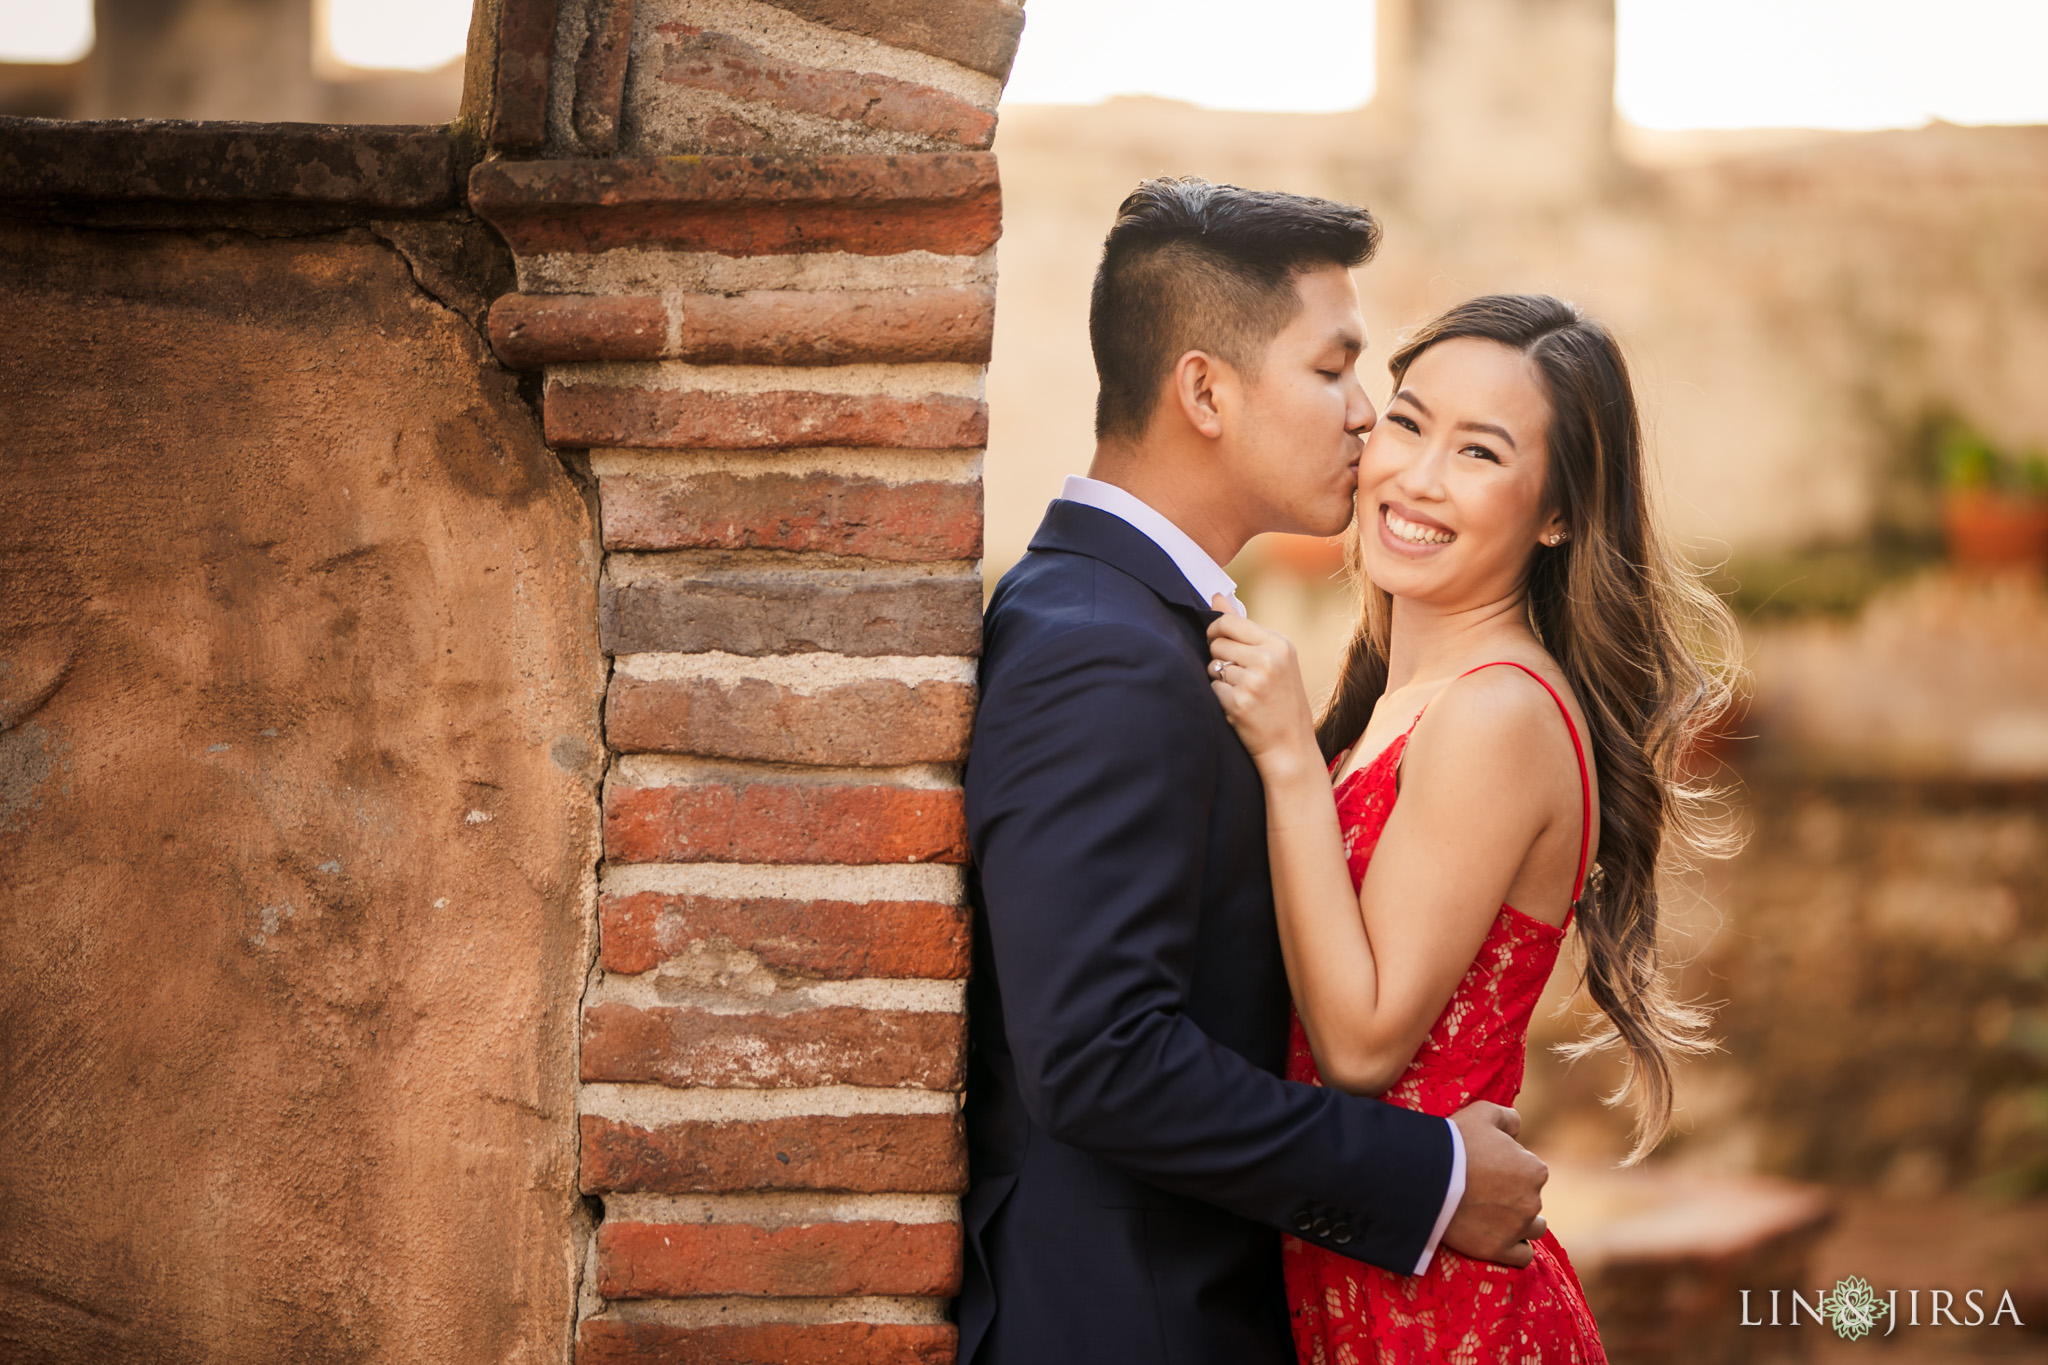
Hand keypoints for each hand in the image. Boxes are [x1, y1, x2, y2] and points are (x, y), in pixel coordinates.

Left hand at [1206, 596, 1317, 772]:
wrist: (1291, 746)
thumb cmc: (1281, 699)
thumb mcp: (1274, 659)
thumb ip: (1243, 628)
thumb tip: (1216, 597)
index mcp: (1279, 644)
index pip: (1230, 622)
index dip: (1216, 630)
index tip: (1218, 640)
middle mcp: (1268, 659)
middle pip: (1217, 644)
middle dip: (1219, 658)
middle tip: (1238, 675)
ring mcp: (1254, 681)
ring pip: (1212, 667)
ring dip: (1220, 680)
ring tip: (1243, 692)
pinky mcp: (1239, 703)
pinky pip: (1213, 689)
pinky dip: (1220, 698)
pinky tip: (1239, 707)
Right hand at [1442, 1101, 1547, 1268]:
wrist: (1426, 1176)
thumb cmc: (1455, 1141)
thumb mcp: (1483, 1112)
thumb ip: (1508, 1117)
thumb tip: (1517, 1128)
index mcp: (1534, 1169)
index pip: (1531, 1169)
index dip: (1510, 1166)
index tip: (1488, 1166)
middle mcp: (1532, 1201)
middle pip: (1531, 1198)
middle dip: (1514, 1193)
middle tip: (1484, 1189)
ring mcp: (1516, 1228)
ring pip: (1533, 1228)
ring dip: (1521, 1222)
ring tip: (1494, 1215)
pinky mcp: (1498, 1249)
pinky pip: (1522, 1257)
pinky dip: (1515, 1249)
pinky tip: (1499, 1238)